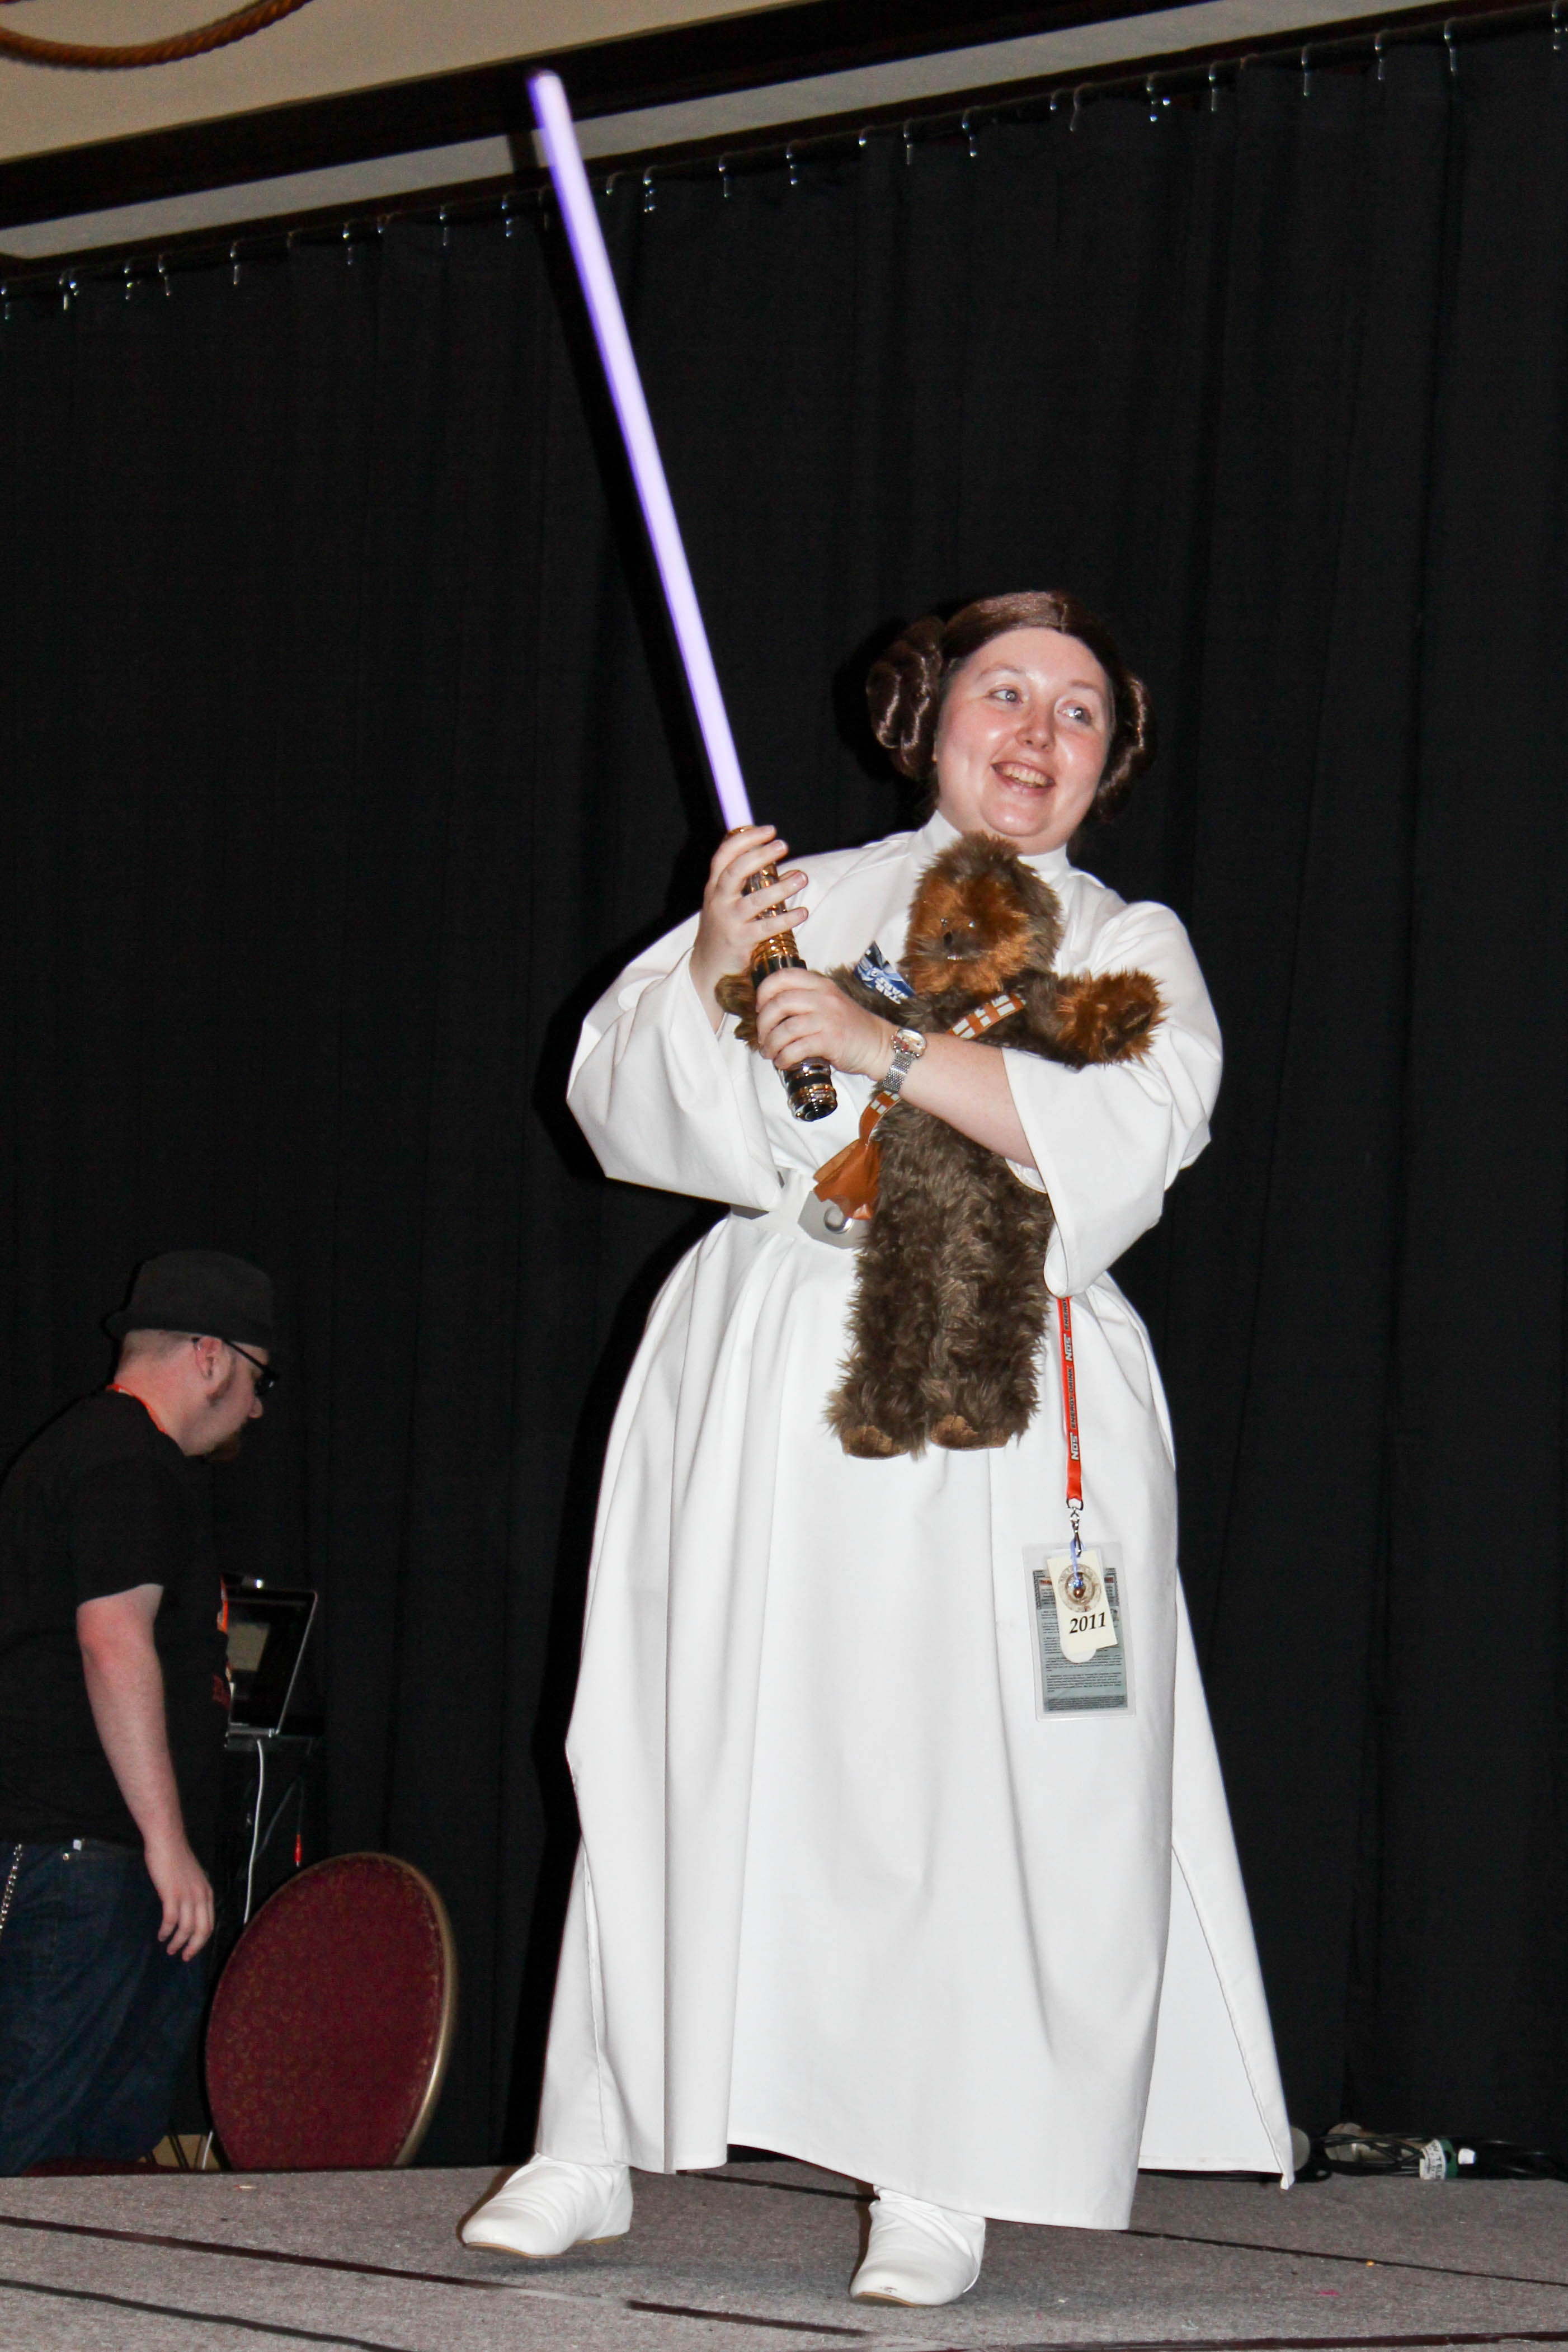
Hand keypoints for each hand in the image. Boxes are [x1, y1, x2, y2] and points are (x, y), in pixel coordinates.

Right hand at [144, 1832, 214, 1960]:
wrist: (167, 1841)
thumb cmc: (177, 1859)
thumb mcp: (193, 1879)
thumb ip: (194, 1894)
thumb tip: (190, 1912)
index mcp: (207, 1893)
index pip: (210, 1923)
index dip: (202, 1940)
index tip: (193, 1950)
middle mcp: (201, 1896)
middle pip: (203, 1930)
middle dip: (194, 1947)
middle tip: (184, 1957)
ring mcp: (187, 1895)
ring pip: (186, 1928)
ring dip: (178, 1942)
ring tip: (170, 1949)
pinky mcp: (171, 1894)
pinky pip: (170, 1920)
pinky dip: (166, 1931)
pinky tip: (161, 1935)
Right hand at [689, 826, 807, 1020]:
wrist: (708, 967)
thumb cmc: (723, 928)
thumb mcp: (725, 901)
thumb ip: (744, 882)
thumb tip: (776, 863)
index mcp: (714, 886)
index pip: (724, 855)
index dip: (745, 838)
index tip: (768, 830)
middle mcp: (718, 900)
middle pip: (736, 870)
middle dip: (760, 854)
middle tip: (783, 846)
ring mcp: (728, 920)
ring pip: (755, 900)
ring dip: (781, 887)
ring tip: (802, 877)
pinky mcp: (740, 940)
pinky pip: (766, 927)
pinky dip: (786, 919)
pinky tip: (803, 912)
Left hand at [755, 969, 894, 1080]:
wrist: (877, 1044)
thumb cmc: (849, 1026)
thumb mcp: (829, 1002)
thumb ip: (804, 999)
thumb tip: (769, 1011)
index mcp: (820, 984)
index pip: (783, 976)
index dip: (764, 992)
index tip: (760, 1008)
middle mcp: (823, 997)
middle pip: (779, 1003)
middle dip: (763, 1024)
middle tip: (762, 1037)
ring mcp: (828, 1018)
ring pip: (786, 1028)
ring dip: (771, 1044)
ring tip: (769, 1053)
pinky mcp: (831, 1040)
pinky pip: (797, 1048)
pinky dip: (784, 1057)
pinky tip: (783, 1062)